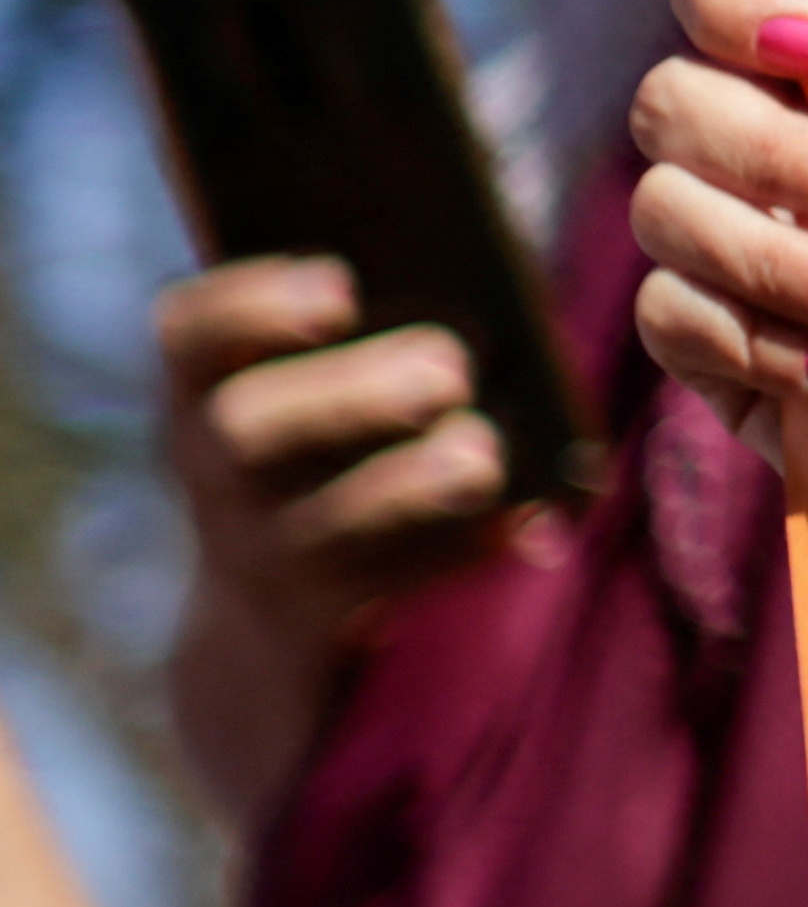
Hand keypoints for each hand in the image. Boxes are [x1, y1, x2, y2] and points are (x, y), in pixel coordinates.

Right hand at [151, 257, 528, 799]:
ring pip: (318, 521)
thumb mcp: (313, 394)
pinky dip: (459, 550)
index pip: (188, 334)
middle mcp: (212, 468)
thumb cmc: (326, 455)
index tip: (342, 288)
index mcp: (204, 390)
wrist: (264, 618)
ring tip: (482, 458)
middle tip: (447, 369)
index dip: (252, 305)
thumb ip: (371, 342)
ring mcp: (257, 548)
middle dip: (350, 394)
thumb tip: (492, 308)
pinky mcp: (314, 614)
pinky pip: (386, 584)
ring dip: (409, 484)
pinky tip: (520, 522)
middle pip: (245, 428)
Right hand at [627, 0, 807, 438]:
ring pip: (668, 213)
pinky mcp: (698, 331)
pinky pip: (679, 324)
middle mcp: (729, 125)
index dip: (742, 5)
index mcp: (795, 48)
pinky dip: (768, 350)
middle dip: (780, 154)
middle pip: (676, 103)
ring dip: (781, 261)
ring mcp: (700, 227)